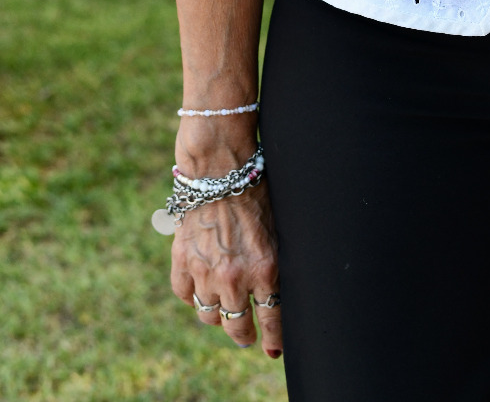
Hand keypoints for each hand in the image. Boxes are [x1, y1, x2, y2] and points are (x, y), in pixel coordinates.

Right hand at [170, 180, 282, 358]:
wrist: (221, 168)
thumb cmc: (257, 192)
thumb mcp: (278, 230)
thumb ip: (274, 264)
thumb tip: (277, 293)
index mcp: (265, 268)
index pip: (272, 318)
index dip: (274, 338)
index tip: (274, 348)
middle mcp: (234, 277)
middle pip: (237, 326)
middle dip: (244, 335)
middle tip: (247, 336)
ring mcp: (205, 272)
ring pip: (209, 316)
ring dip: (218, 316)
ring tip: (224, 311)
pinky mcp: (182, 261)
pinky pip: (185, 296)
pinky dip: (193, 297)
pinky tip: (201, 290)